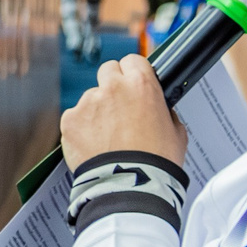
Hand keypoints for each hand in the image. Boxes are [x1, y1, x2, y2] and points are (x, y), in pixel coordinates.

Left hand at [59, 53, 184, 171]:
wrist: (131, 186)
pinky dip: (82, 128)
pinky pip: (75, 118)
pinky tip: (94, 145)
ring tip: (108, 137)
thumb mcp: (176, 131)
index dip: (134, 72)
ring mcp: (87, 103)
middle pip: (108, 70)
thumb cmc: (157, 162)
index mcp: (141, 85)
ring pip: (90, 97)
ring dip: (97, 110)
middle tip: (119, 107)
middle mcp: (112, 88)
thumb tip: (159, 107)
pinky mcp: (69, 120)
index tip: (134, 83)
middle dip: (112, 84)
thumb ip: (165, 111)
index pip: (133, 60)